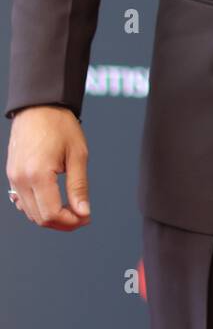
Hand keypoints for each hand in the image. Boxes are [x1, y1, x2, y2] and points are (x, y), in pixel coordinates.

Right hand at [6, 107, 90, 229]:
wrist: (39, 105)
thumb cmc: (59, 124)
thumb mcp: (77, 155)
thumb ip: (79, 187)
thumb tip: (84, 213)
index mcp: (38, 174)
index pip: (52, 214)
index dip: (71, 222)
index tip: (86, 218)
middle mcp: (20, 179)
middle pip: (40, 218)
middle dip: (62, 223)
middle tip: (82, 216)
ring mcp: (13, 178)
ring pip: (30, 213)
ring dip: (50, 216)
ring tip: (72, 209)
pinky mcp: (12, 175)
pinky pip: (22, 201)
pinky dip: (38, 207)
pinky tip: (55, 201)